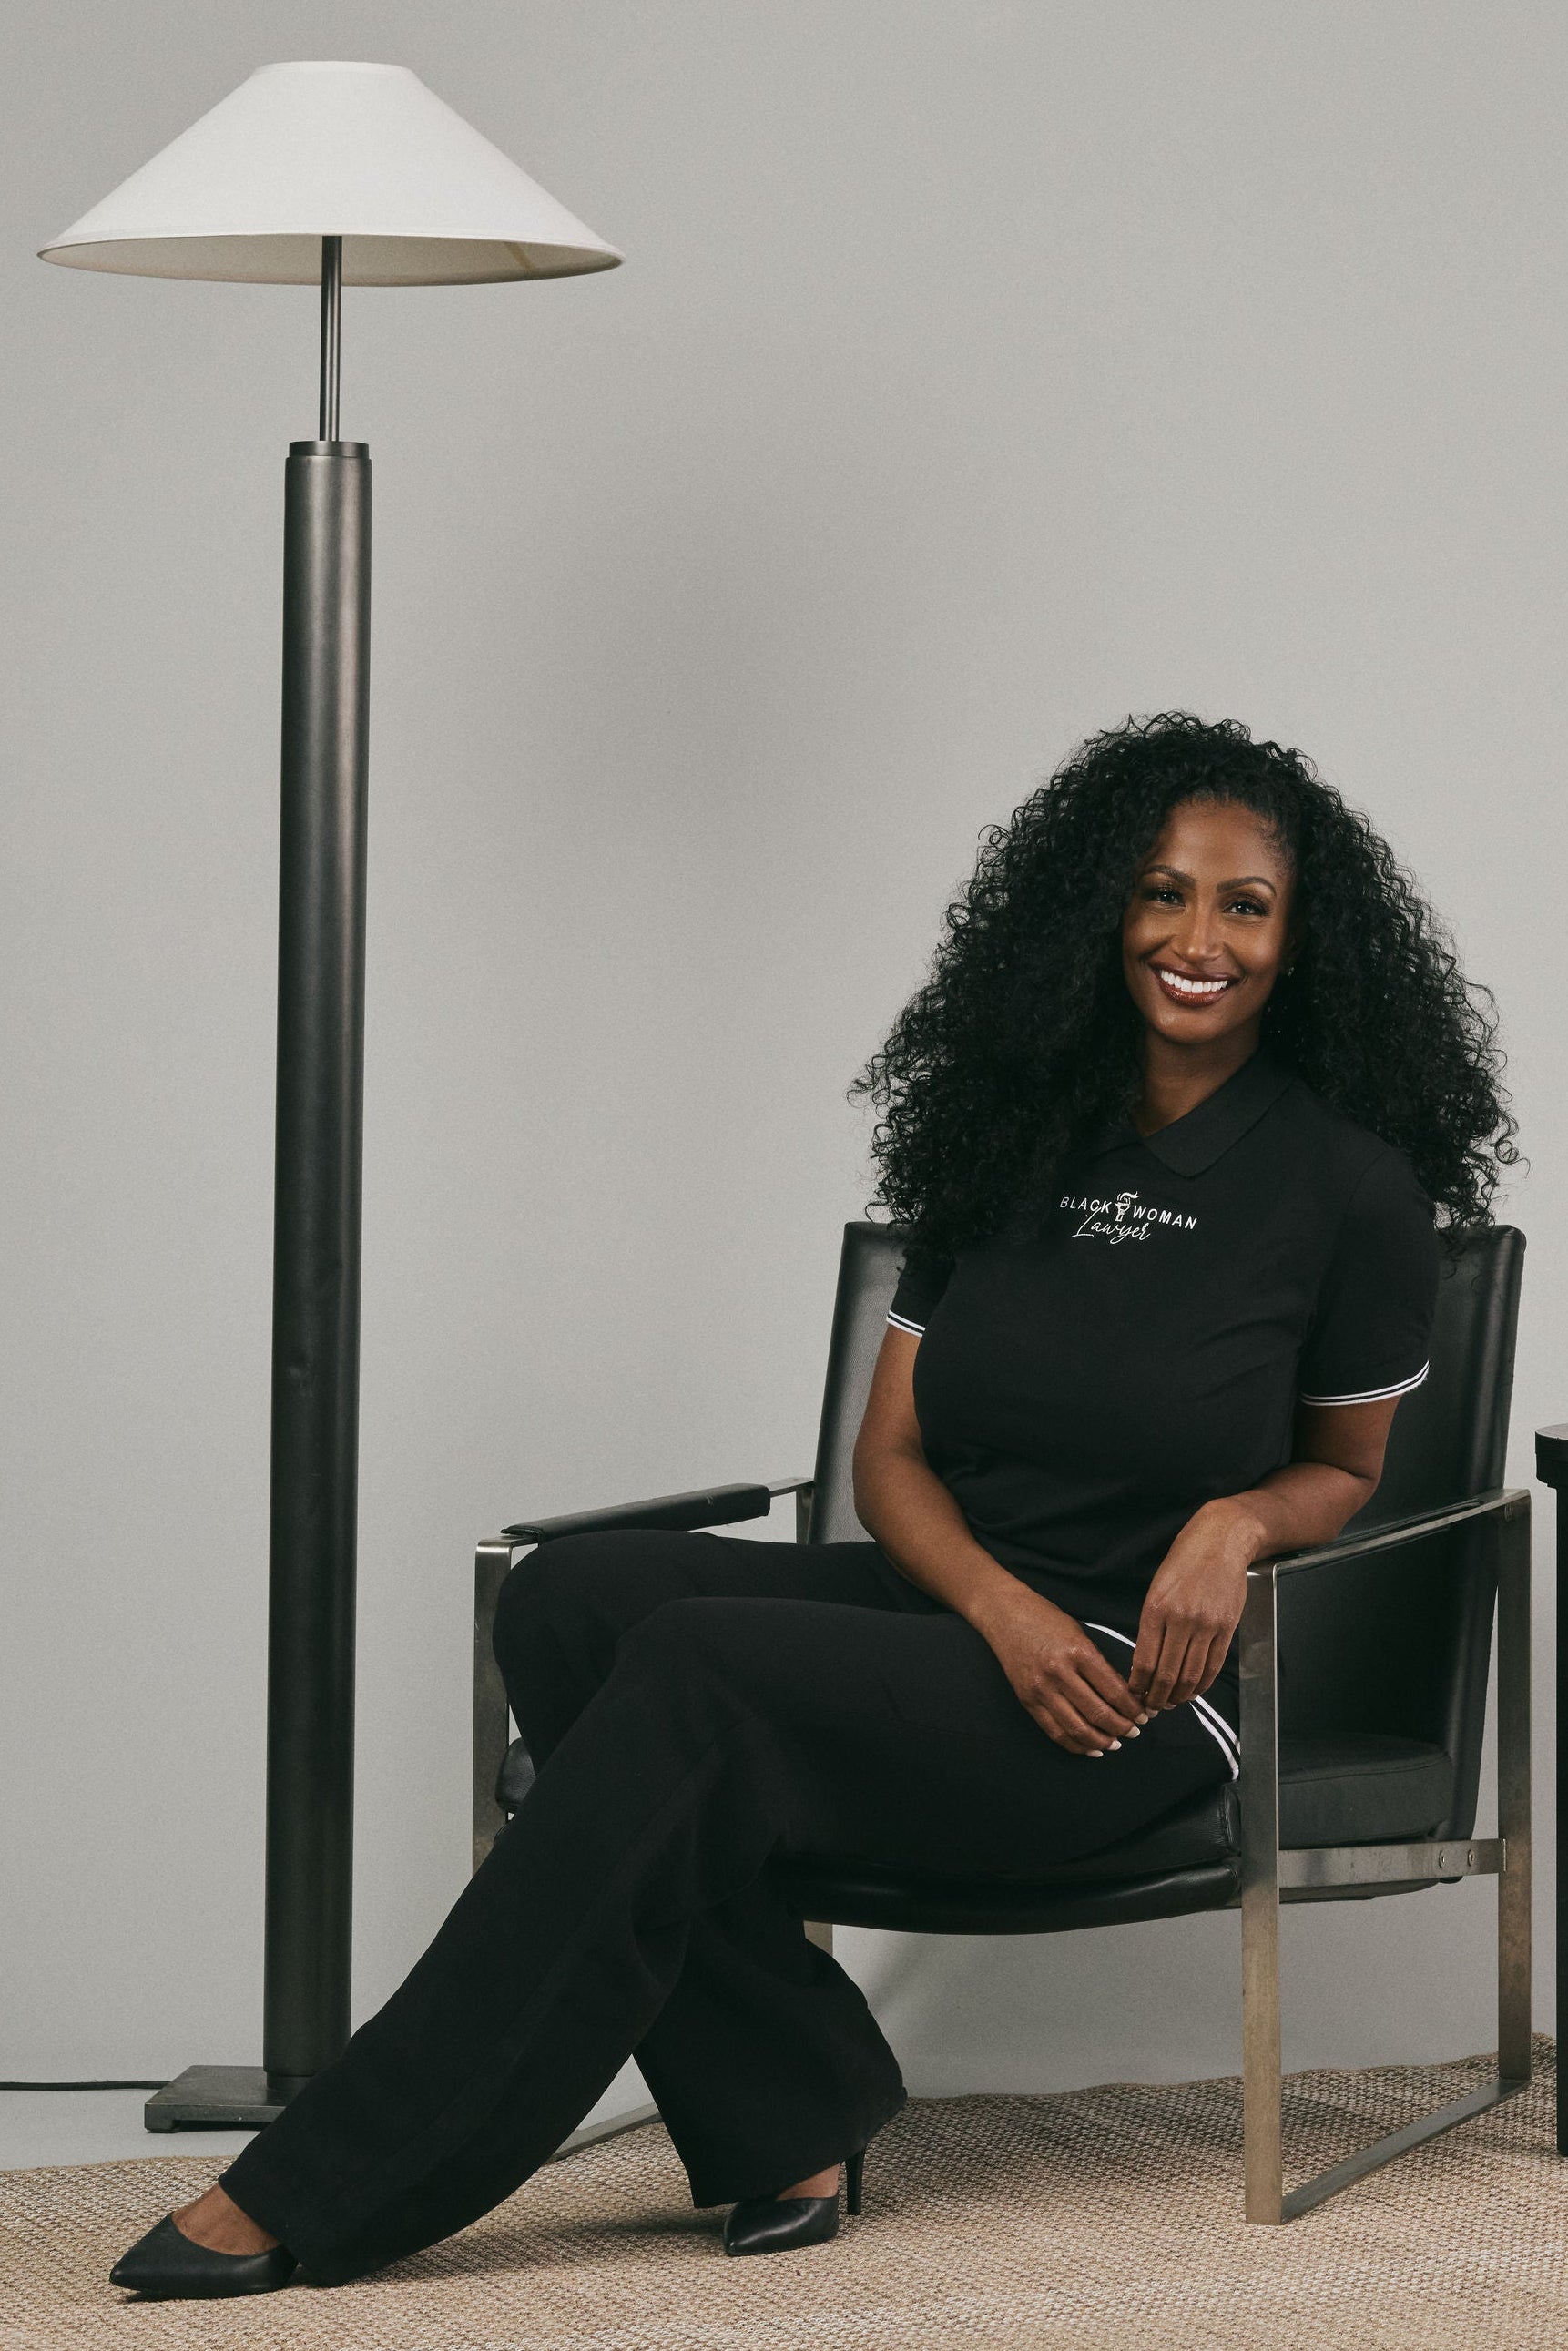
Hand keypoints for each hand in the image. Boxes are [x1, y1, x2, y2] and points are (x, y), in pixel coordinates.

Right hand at [972, 1579, 1146, 1756]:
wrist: (1004, 1614)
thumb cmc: (1046, 1619)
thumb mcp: (1080, 1634)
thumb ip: (1100, 1664)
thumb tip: (1124, 1696)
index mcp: (1078, 1652)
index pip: (1114, 1691)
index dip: (1134, 1708)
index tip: (1145, 1715)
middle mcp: (1059, 1673)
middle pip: (1098, 1713)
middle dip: (1122, 1728)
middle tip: (1135, 1731)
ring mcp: (1041, 1689)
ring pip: (1077, 1728)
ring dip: (1102, 1741)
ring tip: (1116, 1743)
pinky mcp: (1027, 1700)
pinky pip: (1055, 1731)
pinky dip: (1076, 1745)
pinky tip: (1091, 1748)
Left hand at [1130, 1498, 1259, 1711]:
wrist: (1220, 1541)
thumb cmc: (1183, 1561)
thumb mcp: (1157, 1587)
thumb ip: (1151, 1623)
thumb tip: (1144, 1660)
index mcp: (1156, 1609)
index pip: (1144, 1660)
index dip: (1138, 1685)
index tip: (1134, 1696)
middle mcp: (1181, 1620)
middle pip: (1167, 1674)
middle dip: (1157, 1698)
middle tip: (1152, 1708)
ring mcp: (1206, 1625)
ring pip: (1191, 1675)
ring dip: (1180, 1696)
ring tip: (1171, 1703)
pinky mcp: (1226, 1627)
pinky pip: (1213, 1665)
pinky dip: (1202, 1684)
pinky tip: (1194, 1690)